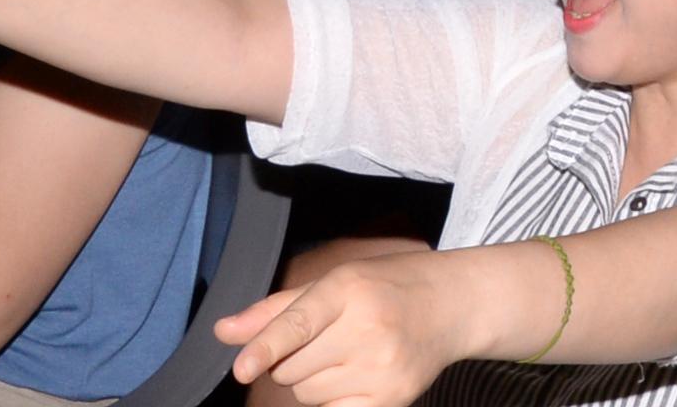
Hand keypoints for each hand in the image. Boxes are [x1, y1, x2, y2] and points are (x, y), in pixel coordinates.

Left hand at [216, 246, 477, 406]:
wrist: (453, 305)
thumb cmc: (386, 287)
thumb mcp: (336, 282)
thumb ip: (276, 310)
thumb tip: (223, 332)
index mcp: (349, 289)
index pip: (300, 322)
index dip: (267, 346)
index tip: (242, 368)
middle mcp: (367, 328)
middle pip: (291, 368)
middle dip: (293, 359)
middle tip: (328, 337)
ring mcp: (382, 368)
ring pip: (306, 395)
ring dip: (312, 381)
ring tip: (347, 354)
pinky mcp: (393, 399)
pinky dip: (333, 400)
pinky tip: (356, 378)